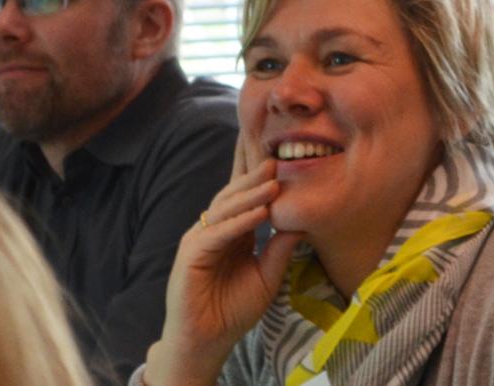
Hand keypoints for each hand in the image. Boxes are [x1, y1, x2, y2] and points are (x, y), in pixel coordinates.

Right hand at [145, 150, 303, 385]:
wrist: (207, 341)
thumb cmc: (233, 311)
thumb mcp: (267, 277)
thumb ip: (280, 250)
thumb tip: (302, 222)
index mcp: (231, 232)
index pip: (243, 197)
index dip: (255, 175)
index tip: (274, 153)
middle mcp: (213, 230)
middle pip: (233, 195)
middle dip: (253, 175)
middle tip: (277, 156)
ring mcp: (200, 240)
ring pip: (225, 209)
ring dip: (250, 194)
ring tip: (273, 181)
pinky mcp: (191, 255)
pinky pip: (218, 233)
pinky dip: (239, 222)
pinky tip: (259, 212)